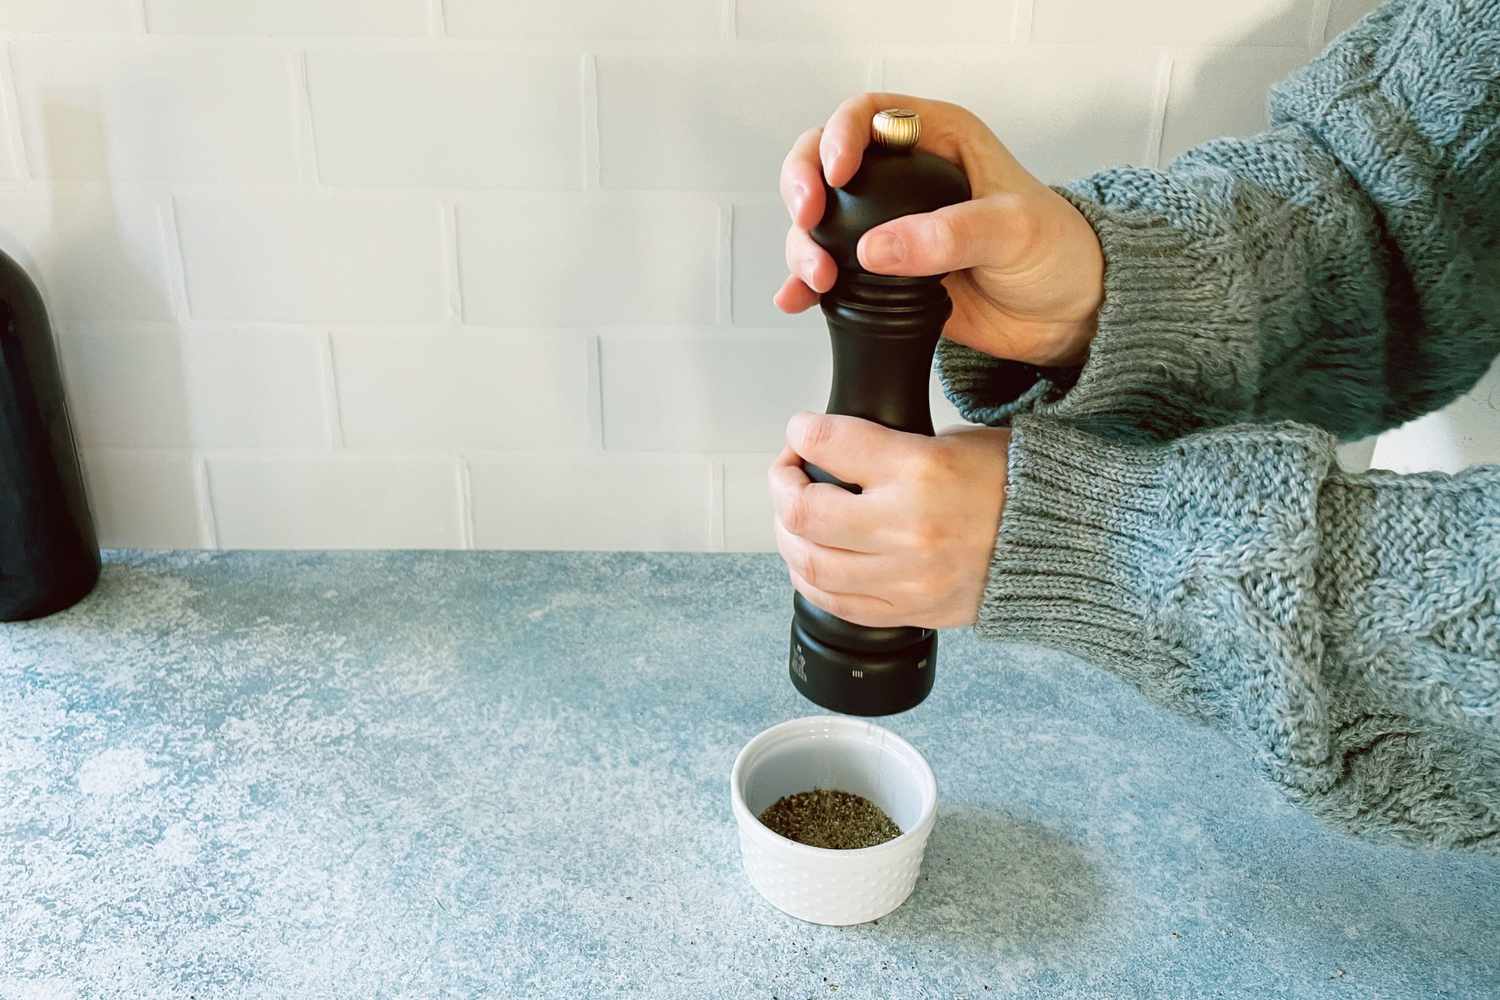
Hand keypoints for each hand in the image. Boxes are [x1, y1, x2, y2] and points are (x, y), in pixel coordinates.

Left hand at [769, 412, 1008, 629]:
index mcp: (921, 469)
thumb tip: (834, 454)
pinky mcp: (910, 609)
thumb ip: (890, 448)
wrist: (1065, 540)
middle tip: (788, 474)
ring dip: (788, 536)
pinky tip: (811, 560)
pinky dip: (811, 579)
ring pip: (810, 563)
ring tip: (794, 519)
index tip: (800, 433)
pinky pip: (837, 603)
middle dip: (782, 486)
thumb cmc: (1013, 484)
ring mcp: (907, 576)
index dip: (800, 433)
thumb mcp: (954, 440)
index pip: (828, 444)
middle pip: (804, 512)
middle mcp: (908, 526)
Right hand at [776, 93, 1104, 367]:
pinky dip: (807, 286)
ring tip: (816, 278)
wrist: (1068, 316)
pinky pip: (831, 272)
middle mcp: (905, 178)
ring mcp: (889, 227)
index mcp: (938, 140)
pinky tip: (797, 300)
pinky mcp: (883, 274)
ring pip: (820, 220)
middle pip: (825, 162)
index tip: (836, 174)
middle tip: (809, 220)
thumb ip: (948, 235)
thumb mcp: (1012, 231)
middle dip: (804, 187)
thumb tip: (875, 249)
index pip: (869, 114)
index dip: (840, 135)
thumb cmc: (1057, 252)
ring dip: (803, 245)